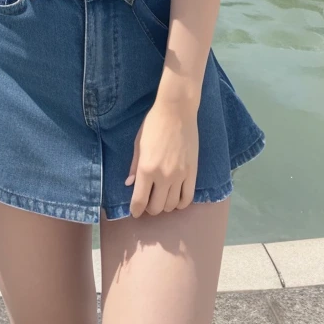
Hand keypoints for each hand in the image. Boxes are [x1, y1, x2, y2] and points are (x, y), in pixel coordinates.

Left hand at [124, 100, 198, 216]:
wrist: (177, 110)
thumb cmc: (154, 124)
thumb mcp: (138, 144)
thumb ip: (134, 166)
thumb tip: (130, 184)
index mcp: (146, 168)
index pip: (139, 201)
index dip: (135, 211)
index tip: (135, 212)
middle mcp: (163, 176)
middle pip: (156, 207)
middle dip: (149, 209)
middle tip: (148, 202)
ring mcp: (180, 175)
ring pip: (172, 205)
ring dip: (165, 206)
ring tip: (161, 198)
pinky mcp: (192, 172)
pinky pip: (188, 197)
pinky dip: (181, 203)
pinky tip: (176, 199)